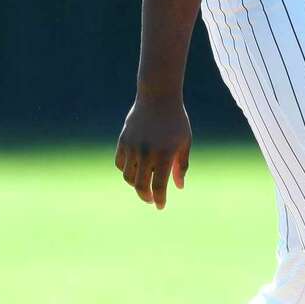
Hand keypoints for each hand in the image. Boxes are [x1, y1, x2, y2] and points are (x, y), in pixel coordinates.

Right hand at [114, 95, 190, 209]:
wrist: (158, 97)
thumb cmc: (175, 121)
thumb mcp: (184, 142)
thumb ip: (181, 165)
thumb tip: (178, 187)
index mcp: (165, 154)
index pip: (159, 186)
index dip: (159, 200)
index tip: (160, 206)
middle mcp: (147, 152)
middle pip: (141, 186)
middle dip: (146, 197)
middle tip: (151, 200)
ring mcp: (132, 147)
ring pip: (128, 177)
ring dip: (135, 184)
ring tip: (145, 182)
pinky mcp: (123, 141)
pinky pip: (120, 163)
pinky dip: (126, 170)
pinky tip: (135, 169)